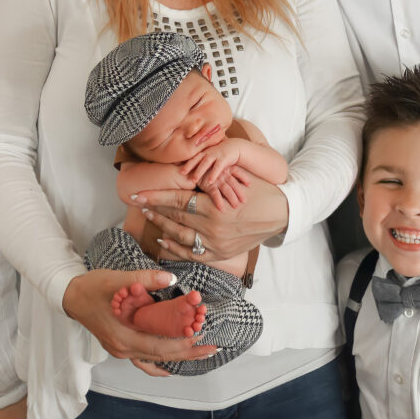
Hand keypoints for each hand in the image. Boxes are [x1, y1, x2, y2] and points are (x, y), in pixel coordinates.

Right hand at [62, 268, 216, 372]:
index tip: (202, 335)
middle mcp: (123, 348)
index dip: (183, 342)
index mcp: (124, 336)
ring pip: (154, 359)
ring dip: (177, 356)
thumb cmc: (92, 288)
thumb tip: (169, 280)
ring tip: (200, 353)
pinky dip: (159, 362)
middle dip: (188, 352)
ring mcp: (122, 350)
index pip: (160, 345)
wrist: (70, 296)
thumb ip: (144, 280)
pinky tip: (171, 365)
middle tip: (212, 348)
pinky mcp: (121, 345)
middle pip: (161, 355)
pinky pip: (144, 359)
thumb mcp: (117, 280)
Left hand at [131, 171, 288, 261]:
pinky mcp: (221, 254)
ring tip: (149, 215)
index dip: (155, 197)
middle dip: (154, 209)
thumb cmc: (261, 190)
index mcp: (216, 206)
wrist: (282, 214)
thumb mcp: (238, 176)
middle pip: (175, 218)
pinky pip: (192, 254)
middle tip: (138, 201)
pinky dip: (175, 249)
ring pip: (180, 237)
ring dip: (161, 226)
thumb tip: (188, 164)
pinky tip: (163, 240)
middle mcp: (213, 228)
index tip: (136, 194)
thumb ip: (213, 173)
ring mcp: (216, 244)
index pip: (177, 201)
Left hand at [180, 141, 241, 182]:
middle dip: (189, 166)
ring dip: (199, 171)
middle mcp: (209, 152)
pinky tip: (210, 182)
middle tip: (181, 173)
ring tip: (193, 180)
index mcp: (205, 151)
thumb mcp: (212, 154)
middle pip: (197, 158)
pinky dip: (213, 174)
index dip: (185, 161)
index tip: (176, 166)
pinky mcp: (225, 158)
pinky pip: (218, 167)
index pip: (193, 156)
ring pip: (206, 162)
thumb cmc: (222, 153)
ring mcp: (217, 154)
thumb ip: (203, 158)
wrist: (237, 147)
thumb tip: (192, 166)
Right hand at [198, 168, 249, 209]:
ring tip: (236, 206)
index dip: (244, 177)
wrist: (190, 169)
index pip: (237, 171)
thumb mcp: (216, 167)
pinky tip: (222, 208)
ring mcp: (215, 179)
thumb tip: (233, 180)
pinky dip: (218, 201)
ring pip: (226, 189)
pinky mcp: (208, 185)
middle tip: (244, 201)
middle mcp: (222, 173)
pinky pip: (215, 194)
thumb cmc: (205, 169)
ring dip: (232, 198)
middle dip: (240, 192)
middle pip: (234, 183)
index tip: (249, 184)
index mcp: (225, 167)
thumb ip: (224, 172)